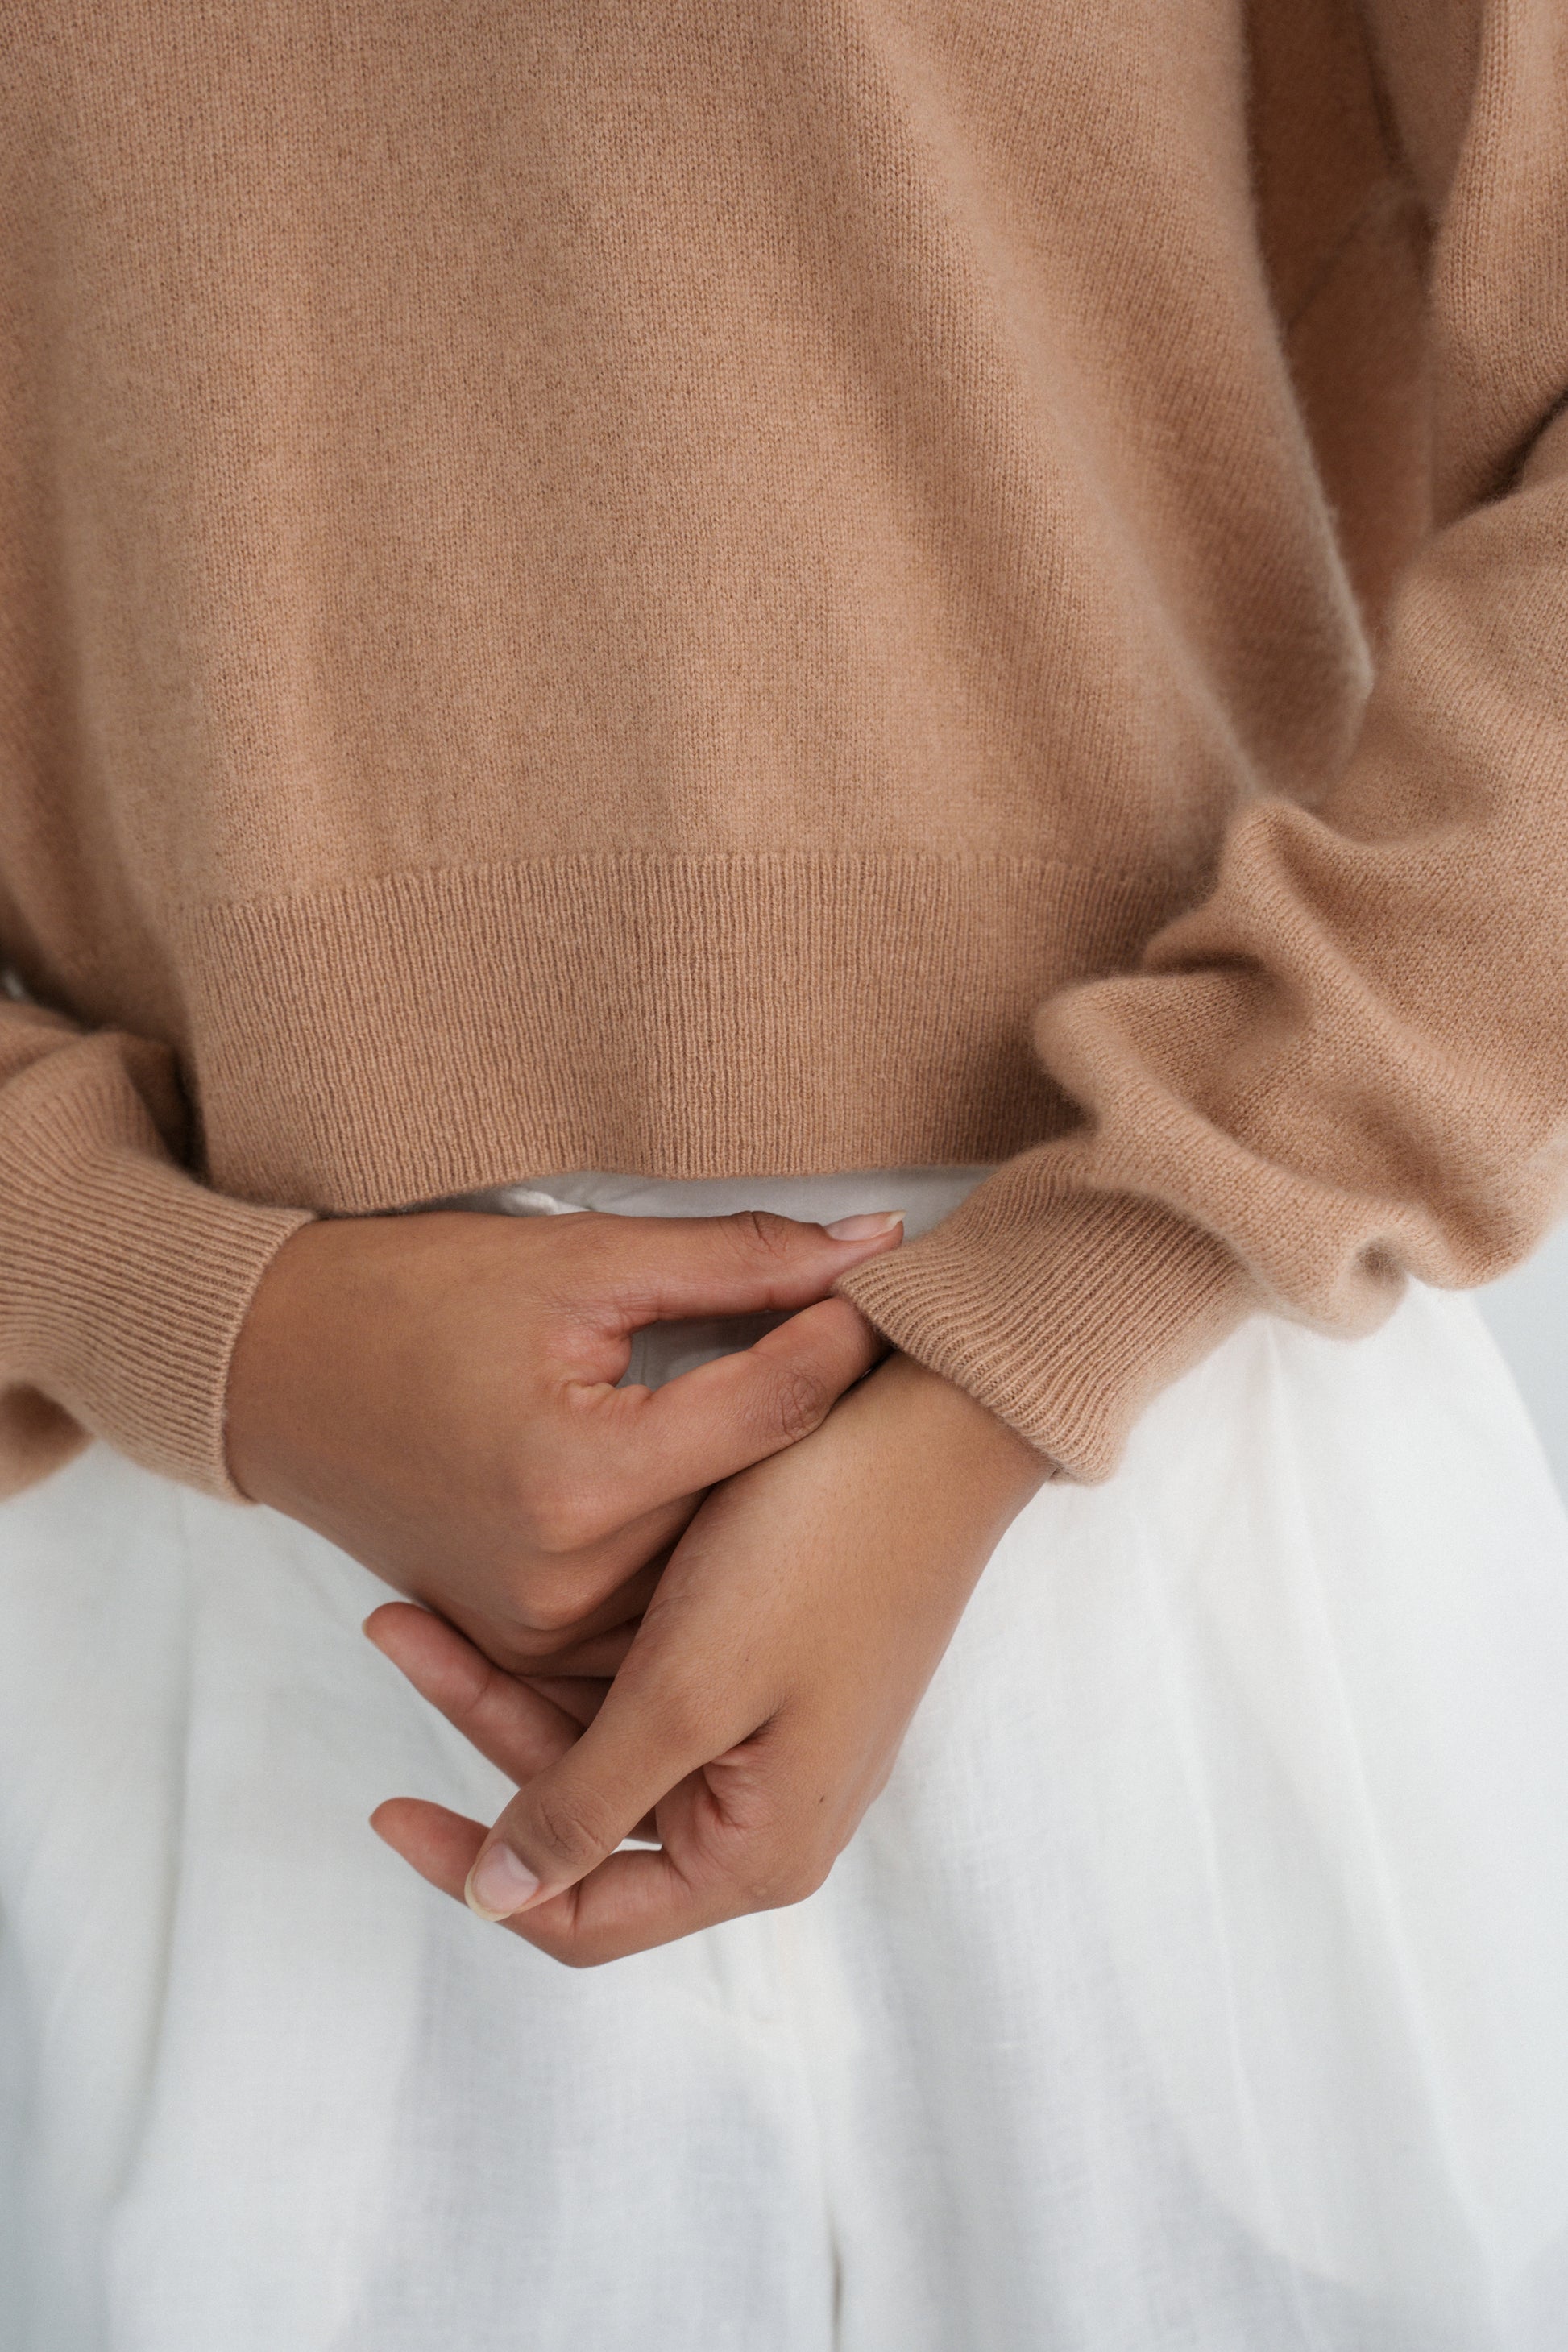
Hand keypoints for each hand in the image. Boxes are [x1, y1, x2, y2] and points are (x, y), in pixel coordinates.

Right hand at [226, 1204, 903, 1669]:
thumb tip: (872, 1249)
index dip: (839, 1345)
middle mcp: (566, 1579)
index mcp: (580, 1477)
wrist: (270, 1371)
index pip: (772, 1413)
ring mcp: (541, 1628)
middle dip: (819, 1430)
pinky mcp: (524, 1643)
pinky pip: (650, 1613)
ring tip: (834, 1433)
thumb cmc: (411, 1296)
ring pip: (711, 1575)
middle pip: (752, 1506)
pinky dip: (695, 1559)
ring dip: (767, 1508)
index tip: (881, 1295)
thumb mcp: (577, 1259)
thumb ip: (736, 1262)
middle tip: (891, 1362)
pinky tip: (741, 1503)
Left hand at [367, 1351, 1049, 1962]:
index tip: (383, 1807)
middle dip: (483, 1723)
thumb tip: (494, 1903)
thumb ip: (584, 1807)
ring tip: (428, 1593)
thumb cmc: (816, 1552)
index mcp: (758, 1849)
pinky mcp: (771, 1666)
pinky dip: (579, 1646)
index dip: (476, 1875)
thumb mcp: (683, 1692)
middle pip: (586, 1814)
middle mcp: (768, 1810)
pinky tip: (521, 1589)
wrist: (934, 1421)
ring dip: (519, 1673)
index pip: (584, 1918)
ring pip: (607, 1738)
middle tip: (398, 1623)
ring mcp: (772, 1736)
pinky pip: (649, 1685)